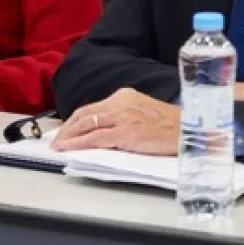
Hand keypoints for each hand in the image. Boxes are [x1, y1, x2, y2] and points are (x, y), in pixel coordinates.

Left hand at [52, 87, 178, 154]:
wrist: (186, 129)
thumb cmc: (169, 124)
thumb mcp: (142, 110)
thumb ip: (123, 114)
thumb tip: (104, 127)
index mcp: (124, 95)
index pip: (93, 107)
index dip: (76, 119)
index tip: (66, 128)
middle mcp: (120, 103)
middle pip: (85, 114)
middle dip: (67, 127)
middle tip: (56, 138)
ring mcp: (121, 118)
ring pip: (87, 125)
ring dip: (69, 136)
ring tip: (58, 145)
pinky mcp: (124, 133)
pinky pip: (95, 139)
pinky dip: (79, 144)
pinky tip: (69, 149)